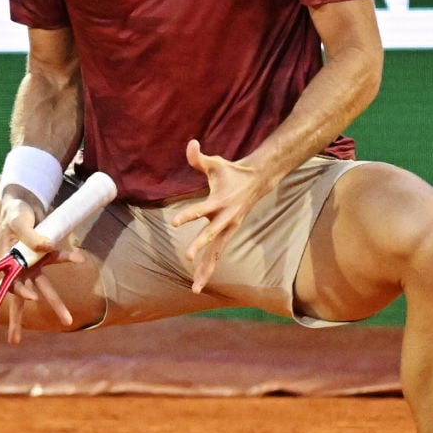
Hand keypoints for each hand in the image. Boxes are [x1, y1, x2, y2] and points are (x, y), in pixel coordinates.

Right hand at [0, 188, 83, 344]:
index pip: (11, 284)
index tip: (32, 297)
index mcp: (6, 262)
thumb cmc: (14, 213)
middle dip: (21, 319)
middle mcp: (19, 268)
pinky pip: (57, 259)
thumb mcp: (19, 220)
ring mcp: (33, 264)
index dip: (20, 291)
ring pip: (44, 288)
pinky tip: (79, 258)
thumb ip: (30, 235)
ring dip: (55, 304)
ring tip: (68, 322)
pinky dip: (68, 258)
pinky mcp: (45, 256)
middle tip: (17, 341)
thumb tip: (47, 248)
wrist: (23, 202)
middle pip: (24, 296)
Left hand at [169, 139, 272, 292]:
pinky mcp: (228, 234)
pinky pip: (218, 254)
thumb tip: (191, 143)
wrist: (257, 182)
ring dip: (207, 270)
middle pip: (211, 235)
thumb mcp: (215, 162)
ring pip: (216, 253)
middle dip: (200, 246)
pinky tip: (200, 282)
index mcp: (220, 202)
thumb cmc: (231, 172)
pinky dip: (210, 268)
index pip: (202, 209)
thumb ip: (199, 158)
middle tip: (188, 257)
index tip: (175, 223)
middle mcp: (225, 219)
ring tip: (195, 289)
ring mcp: (229, 229)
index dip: (189, 215)